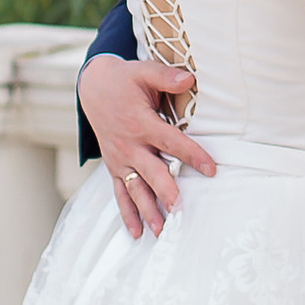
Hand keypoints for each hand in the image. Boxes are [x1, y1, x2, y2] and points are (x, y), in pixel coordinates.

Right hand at [78, 51, 218, 234]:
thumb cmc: (124, 80)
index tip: (211, 169)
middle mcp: (130, 145)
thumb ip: (167, 77)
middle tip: (180, 208)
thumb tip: (189, 78)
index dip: (192, 155)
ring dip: (148, 210)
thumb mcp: (144, 72)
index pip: (171, 142)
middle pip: (152, 172)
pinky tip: (137, 233)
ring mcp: (120, 159)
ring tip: (162, 230)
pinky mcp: (115, 167)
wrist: (92, 88)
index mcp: (141, 122)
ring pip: (136, 189)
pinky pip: (120, 193)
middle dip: (166, 191)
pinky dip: (127, 214)